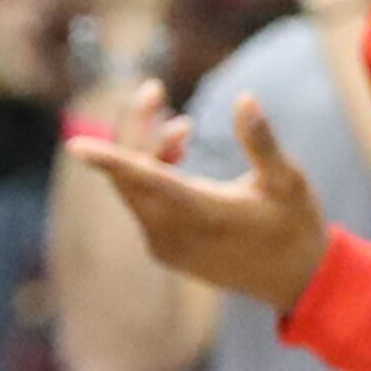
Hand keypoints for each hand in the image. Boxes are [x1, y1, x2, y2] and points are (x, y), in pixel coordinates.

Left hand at [69, 86, 331, 314]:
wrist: (295, 280)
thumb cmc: (296, 226)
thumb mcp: (288, 180)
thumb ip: (261, 141)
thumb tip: (245, 97)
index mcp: (203, 213)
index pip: (146, 180)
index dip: (110, 160)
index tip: (74, 145)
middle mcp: (174, 233)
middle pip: (131, 177)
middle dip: (137, 131)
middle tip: (154, 90)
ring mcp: (165, 246)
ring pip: (134, 190)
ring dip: (148, 152)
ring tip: (185, 127)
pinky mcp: (165, 251)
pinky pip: (143, 206)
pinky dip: (151, 176)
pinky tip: (179, 155)